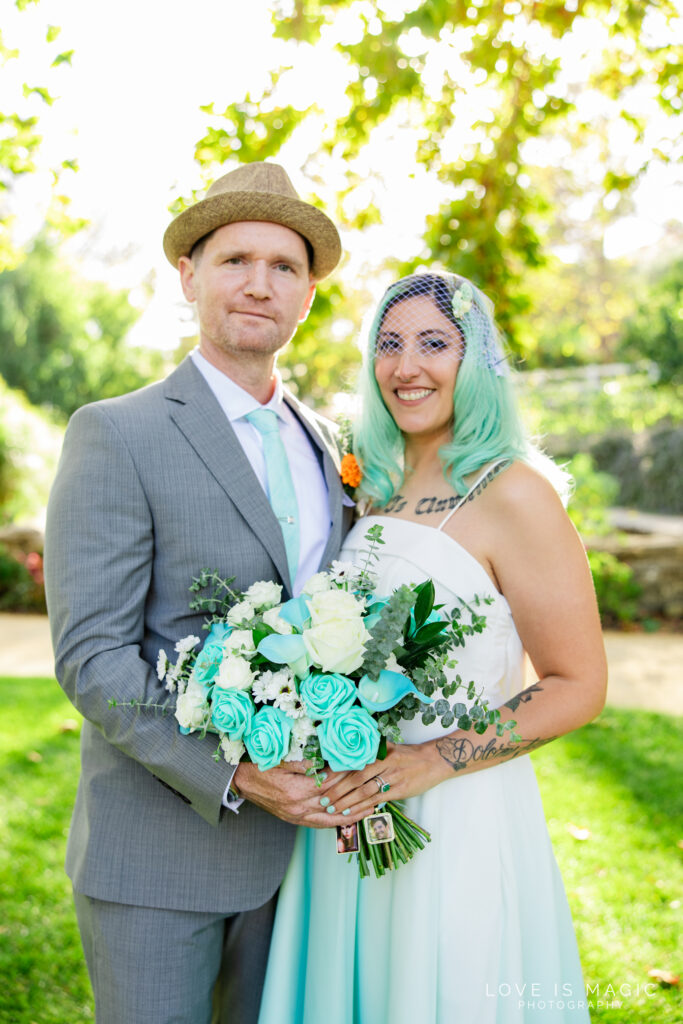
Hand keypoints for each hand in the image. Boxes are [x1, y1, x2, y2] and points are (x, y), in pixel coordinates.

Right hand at [233, 761, 367, 828]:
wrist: (241, 781)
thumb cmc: (259, 765)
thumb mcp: (280, 758)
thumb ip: (305, 761)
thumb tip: (328, 758)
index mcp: (295, 790)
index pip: (329, 782)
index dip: (346, 774)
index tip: (362, 765)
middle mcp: (298, 807)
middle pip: (334, 800)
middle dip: (354, 791)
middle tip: (372, 782)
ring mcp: (297, 816)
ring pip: (331, 818)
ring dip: (352, 812)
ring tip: (371, 805)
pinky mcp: (295, 820)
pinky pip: (321, 824)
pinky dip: (338, 822)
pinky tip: (352, 817)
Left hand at [315, 741, 449, 818]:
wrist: (433, 761)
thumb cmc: (407, 755)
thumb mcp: (388, 748)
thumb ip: (370, 754)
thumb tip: (345, 762)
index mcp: (378, 750)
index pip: (351, 762)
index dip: (335, 772)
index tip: (321, 781)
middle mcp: (383, 762)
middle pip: (355, 778)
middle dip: (337, 790)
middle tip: (323, 800)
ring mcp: (391, 776)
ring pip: (364, 791)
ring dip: (347, 802)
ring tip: (333, 809)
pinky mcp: (399, 790)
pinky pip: (376, 800)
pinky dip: (362, 807)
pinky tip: (351, 813)